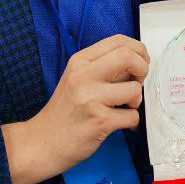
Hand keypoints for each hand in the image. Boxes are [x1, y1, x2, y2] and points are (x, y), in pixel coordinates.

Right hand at [2, 34, 149, 183]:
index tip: (141, 62)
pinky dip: (131, 122)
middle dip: (142, 69)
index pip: (118, 41)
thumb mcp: (77, 79)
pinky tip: (119, 124)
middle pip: (128, 56)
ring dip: (136, 101)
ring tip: (123, 108)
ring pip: (135, 89)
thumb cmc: (65, 111)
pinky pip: (132, 116)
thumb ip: (103, 67)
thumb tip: (138, 61)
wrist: (42, 142)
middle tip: (137, 82)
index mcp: (80, 61)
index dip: (138, 50)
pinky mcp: (99, 121)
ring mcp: (90, 98)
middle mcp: (83, 76)